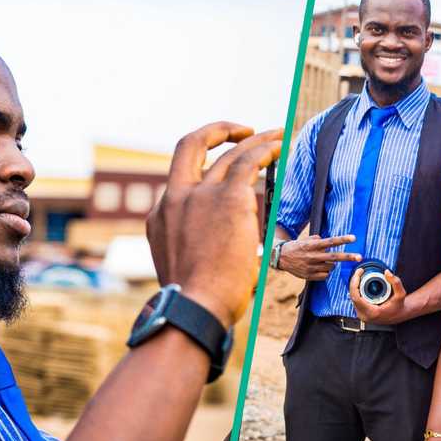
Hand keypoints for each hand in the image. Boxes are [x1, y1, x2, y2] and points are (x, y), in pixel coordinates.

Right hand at [147, 122, 281, 327]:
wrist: (193, 309)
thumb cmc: (195, 303)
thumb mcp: (185, 269)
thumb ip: (195, 250)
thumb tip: (220, 254)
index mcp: (160, 216)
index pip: (179, 177)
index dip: (197, 160)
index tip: (215, 156)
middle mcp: (175, 199)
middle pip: (192, 146)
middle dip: (219, 132)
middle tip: (245, 131)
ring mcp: (199, 196)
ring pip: (230, 154)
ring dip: (256, 141)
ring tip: (278, 135)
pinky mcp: (227, 199)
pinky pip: (249, 163)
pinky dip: (266, 150)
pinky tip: (280, 147)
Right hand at [277, 234, 360, 279]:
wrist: (281, 258)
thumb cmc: (296, 247)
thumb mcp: (306, 240)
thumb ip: (317, 240)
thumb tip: (326, 241)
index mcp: (312, 246)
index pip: (330, 242)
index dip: (342, 240)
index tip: (353, 238)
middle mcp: (313, 256)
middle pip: (334, 257)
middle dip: (348, 257)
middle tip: (360, 257)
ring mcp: (311, 267)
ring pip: (330, 267)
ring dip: (331, 264)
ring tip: (323, 261)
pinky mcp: (310, 276)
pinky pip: (325, 275)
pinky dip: (325, 272)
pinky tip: (319, 268)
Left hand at [348, 266, 408, 323]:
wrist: (398, 316)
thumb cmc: (399, 306)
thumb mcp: (400, 294)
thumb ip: (396, 282)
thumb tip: (387, 272)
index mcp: (372, 312)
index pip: (356, 297)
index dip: (354, 283)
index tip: (359, 273)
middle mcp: (364, 315)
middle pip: (352, 296)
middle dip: (354, 282)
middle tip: (359, 272)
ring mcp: (361, 315)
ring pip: (352, 298)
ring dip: (354, 285)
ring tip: (359, 275)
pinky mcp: (361, 312)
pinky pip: (355, 300)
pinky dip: (356, 290)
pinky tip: (359, 282)